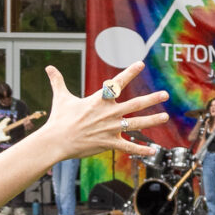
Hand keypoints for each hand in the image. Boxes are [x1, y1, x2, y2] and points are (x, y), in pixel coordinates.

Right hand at [38, 63, 169, 161]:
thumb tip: (48, 67)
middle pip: (134, 104)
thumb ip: (58, 81)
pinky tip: (152, 151)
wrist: (56, 140)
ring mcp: (110, 129)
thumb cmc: (59, 119)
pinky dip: (140, 150)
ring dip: (152, 120)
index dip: (130, 72)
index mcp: (99, 100)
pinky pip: (127, 147)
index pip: (117, 83)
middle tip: (165, 94)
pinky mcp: (108, 143)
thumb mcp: (60, 97)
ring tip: (165, 116)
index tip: (141, 64)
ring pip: (136, 124)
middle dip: (151, 98)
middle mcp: (108, 113)